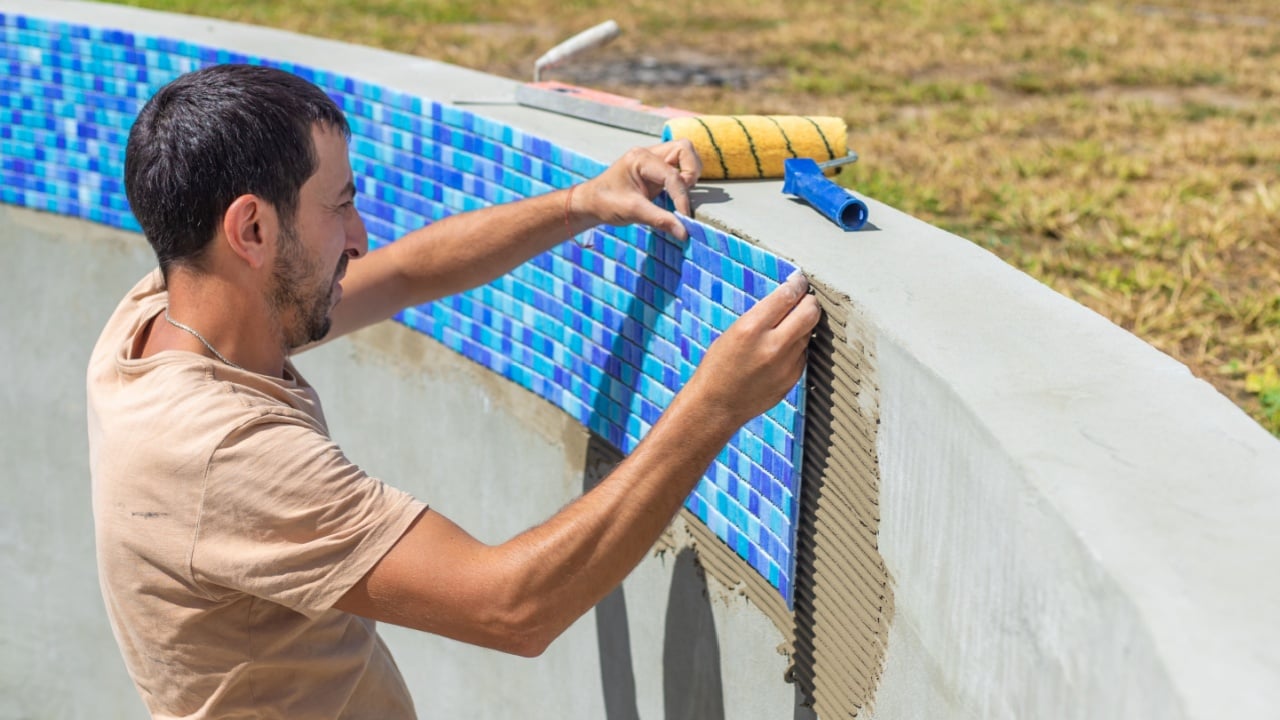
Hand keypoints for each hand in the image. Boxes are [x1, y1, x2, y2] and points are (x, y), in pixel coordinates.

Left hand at [574, 139, 701, 240]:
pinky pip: (679, 168)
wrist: (591, 203)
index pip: (672, 175)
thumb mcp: (632, 212)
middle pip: (684, 150)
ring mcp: (654, 160)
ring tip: (678, 196)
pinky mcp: (657, 170)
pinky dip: (683, 181)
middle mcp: (649, 154)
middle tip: (683, 196)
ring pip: (685, 156)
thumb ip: (660, 220)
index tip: (684, 219)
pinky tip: (675, 197)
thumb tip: (684, 233)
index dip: (682, 198)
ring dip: (689, 174)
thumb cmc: (605, 203)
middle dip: (691, 172)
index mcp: (640, 159)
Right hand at [685, 271, 821, 425]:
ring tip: (786, 328)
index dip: (797, 284)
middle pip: (810, 311)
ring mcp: (786, 364)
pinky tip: (779, 351)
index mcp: (751, 328)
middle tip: (805, 298)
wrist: (717, 405)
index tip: (799, 280)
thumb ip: (762, 316)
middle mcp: (772, 345)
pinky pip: (803, 353)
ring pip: (808, 332)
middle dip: (810, 301)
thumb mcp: (733, 332)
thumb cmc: (718, 366)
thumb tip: (789, 299)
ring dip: (802, 325)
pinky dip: (796, 347)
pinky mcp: (792, 378)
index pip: (787, 296)